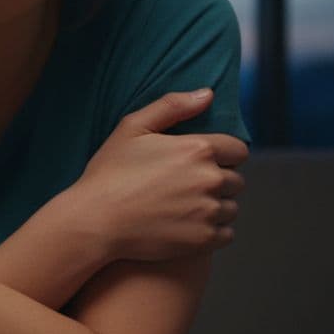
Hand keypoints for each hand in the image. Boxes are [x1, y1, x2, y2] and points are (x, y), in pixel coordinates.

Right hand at [70, 89, 248, 262]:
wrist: (95, 220)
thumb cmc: (110, 173)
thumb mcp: (132, 128)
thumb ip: (172, 106)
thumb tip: (207, 94)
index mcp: (198, 149)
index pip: (238, 150)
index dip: (222, 155)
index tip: (200, 164)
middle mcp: (210, 179)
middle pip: (236, 180)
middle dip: (217, 182)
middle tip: (186, 188)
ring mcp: (208, 211)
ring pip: (231, 208)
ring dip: (215, 207)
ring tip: (185, 208)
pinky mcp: (204, 239)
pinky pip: (226, 234)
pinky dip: (213, 231)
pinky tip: (188, 226)